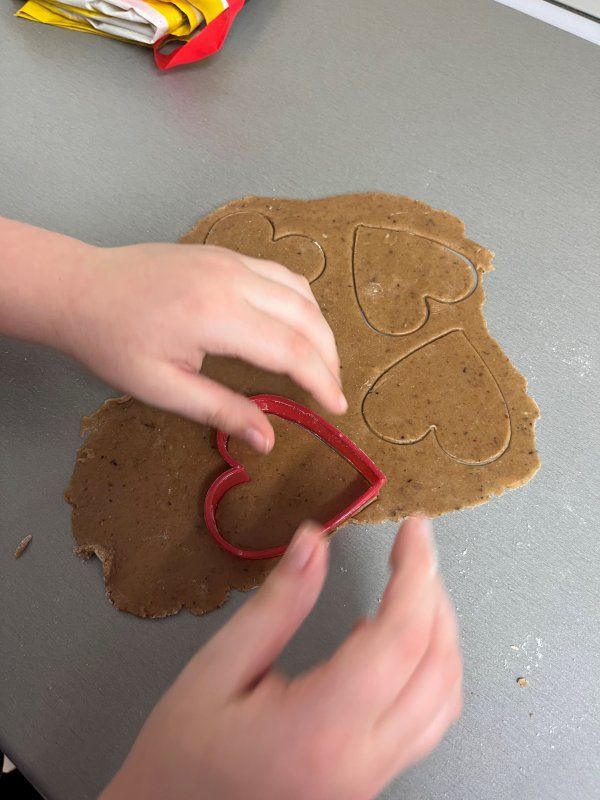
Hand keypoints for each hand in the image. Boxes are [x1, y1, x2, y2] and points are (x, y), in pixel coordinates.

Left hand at [65, 243, 345, 451]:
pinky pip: (280, 274)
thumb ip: (221, 410)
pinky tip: (297, 325)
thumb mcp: (162, 387)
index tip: (336, 407)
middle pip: (306, 316)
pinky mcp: (224, 252)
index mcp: (215, 316)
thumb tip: (268, 440)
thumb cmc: (112, 342)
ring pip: (299, 290)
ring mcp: (230, 259)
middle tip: (333, 390)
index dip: (321, 380)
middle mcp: (232, 279)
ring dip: (319, 327)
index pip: (291, 349)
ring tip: (321, 362)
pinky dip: (300, 302)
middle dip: (329, 356)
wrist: (79, 288)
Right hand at [101, 518, 461, 799]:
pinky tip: (396, 645)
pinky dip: (430, 672)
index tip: (414, 531)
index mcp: (320, 728)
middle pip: (436, 664)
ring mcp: (371, 779)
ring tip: (415, 586)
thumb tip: (313, 543)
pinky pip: (427, 723)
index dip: (415, 573)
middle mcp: (360, 760)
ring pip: (444, 698)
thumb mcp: (216, 670)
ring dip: (441, 634)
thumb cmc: (181, 759)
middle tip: (413, 548)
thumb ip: (275, 604)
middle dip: (434, 594)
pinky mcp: (369, 783)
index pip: (399, 637)